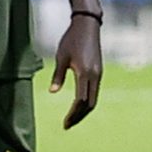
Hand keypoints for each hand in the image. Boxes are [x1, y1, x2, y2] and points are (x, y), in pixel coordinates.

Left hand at [52, 14, 102, 128]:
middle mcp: (95, 76)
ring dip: (83, 111)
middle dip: (79, 116)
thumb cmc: (71, 39)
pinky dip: (87, 102)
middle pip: (89, 104)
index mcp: (85, 73)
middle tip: (67, 125)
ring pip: (94, 99)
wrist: (87, 25)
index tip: (64, 123)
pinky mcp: (98, 71)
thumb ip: (57, 75)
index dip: (73, 114)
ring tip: (72, 119)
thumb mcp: (61, 57)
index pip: (80, 101)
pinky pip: (94, 92)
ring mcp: (98, 74)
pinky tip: (78, 105)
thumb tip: (52, 92)